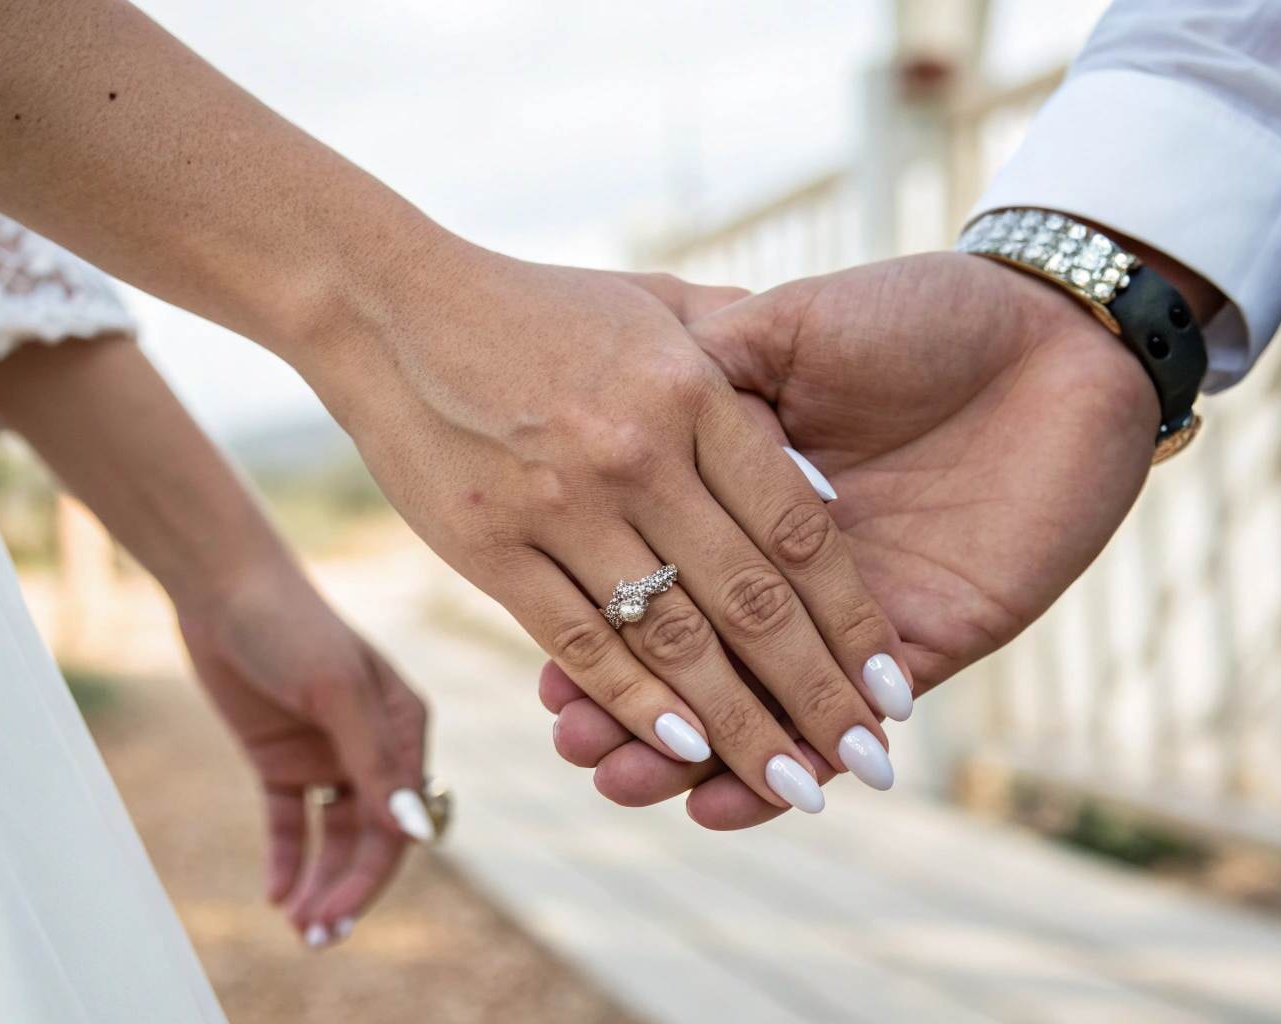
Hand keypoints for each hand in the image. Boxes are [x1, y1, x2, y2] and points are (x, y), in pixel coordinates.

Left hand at [175, 558, 427, 946]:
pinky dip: (286, 856)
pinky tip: (275, 892)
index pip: (399, 817)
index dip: (373, 871)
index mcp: (404, 727)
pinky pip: (290, 820)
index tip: (337, 912)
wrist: (221, 588)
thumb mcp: (334, 691)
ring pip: (332, 836)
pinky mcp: (281, 758)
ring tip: (298, 925)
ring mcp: (327, 754)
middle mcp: (372, 746)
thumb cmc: (290, 625)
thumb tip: (413, 830)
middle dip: (347, 888)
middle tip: (316, 936)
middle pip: (370, 836)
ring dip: (319, 880)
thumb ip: (374, 761)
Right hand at [298, 244, 912, 813]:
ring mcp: (561, 504)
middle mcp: (637, 453)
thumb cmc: (536, 307)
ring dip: (739, 726)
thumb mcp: (656, 303)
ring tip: (795, 786)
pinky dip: (632, 701)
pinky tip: (681, 749)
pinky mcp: (491, 548)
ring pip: (672, 639)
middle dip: (818, 695)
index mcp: (692, 392)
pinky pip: (578, 642)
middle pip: (751, 600)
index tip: (892, 684)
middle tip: (868, 764)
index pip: (798, 529)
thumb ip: (744, 358)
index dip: (854, 618)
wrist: (388, 301)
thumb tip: (824, 457)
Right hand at [545, 252, 1158, 826]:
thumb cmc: (917, 311)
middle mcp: (791, 559)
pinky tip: (719, 799)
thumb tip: (615, 439)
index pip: (663, 578)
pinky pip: (856, 714)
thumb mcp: (787, 329)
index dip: (606, 630)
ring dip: (699, 752)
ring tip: (622, 787)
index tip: (547, 677)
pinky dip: (795, 760)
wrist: (1057, 331)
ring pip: (768, 700)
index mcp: (747, 486)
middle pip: (701, 652)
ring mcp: (860, 608)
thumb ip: (707, 373)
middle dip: (632, 710)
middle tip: (573, 751)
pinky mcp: (930, 636)